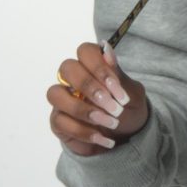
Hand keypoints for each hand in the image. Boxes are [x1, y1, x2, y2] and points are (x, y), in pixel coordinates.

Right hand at [47, 41, 148, 155]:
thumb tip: (106, 48)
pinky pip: (60, 121)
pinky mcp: (58, 121)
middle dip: (91, 87)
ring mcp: (63, 99)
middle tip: (114, 107)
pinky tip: (104, 138)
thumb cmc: (128, 109)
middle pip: (67, 68)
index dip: (99, 67)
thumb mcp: (131, 93)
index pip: (85, 51)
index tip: (117, 88)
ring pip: (56, 94)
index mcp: (94, 66)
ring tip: (111, 123)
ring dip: (85, 110)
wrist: (125, 137)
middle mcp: (74, 79)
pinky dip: (85, 132)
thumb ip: (118, 74)